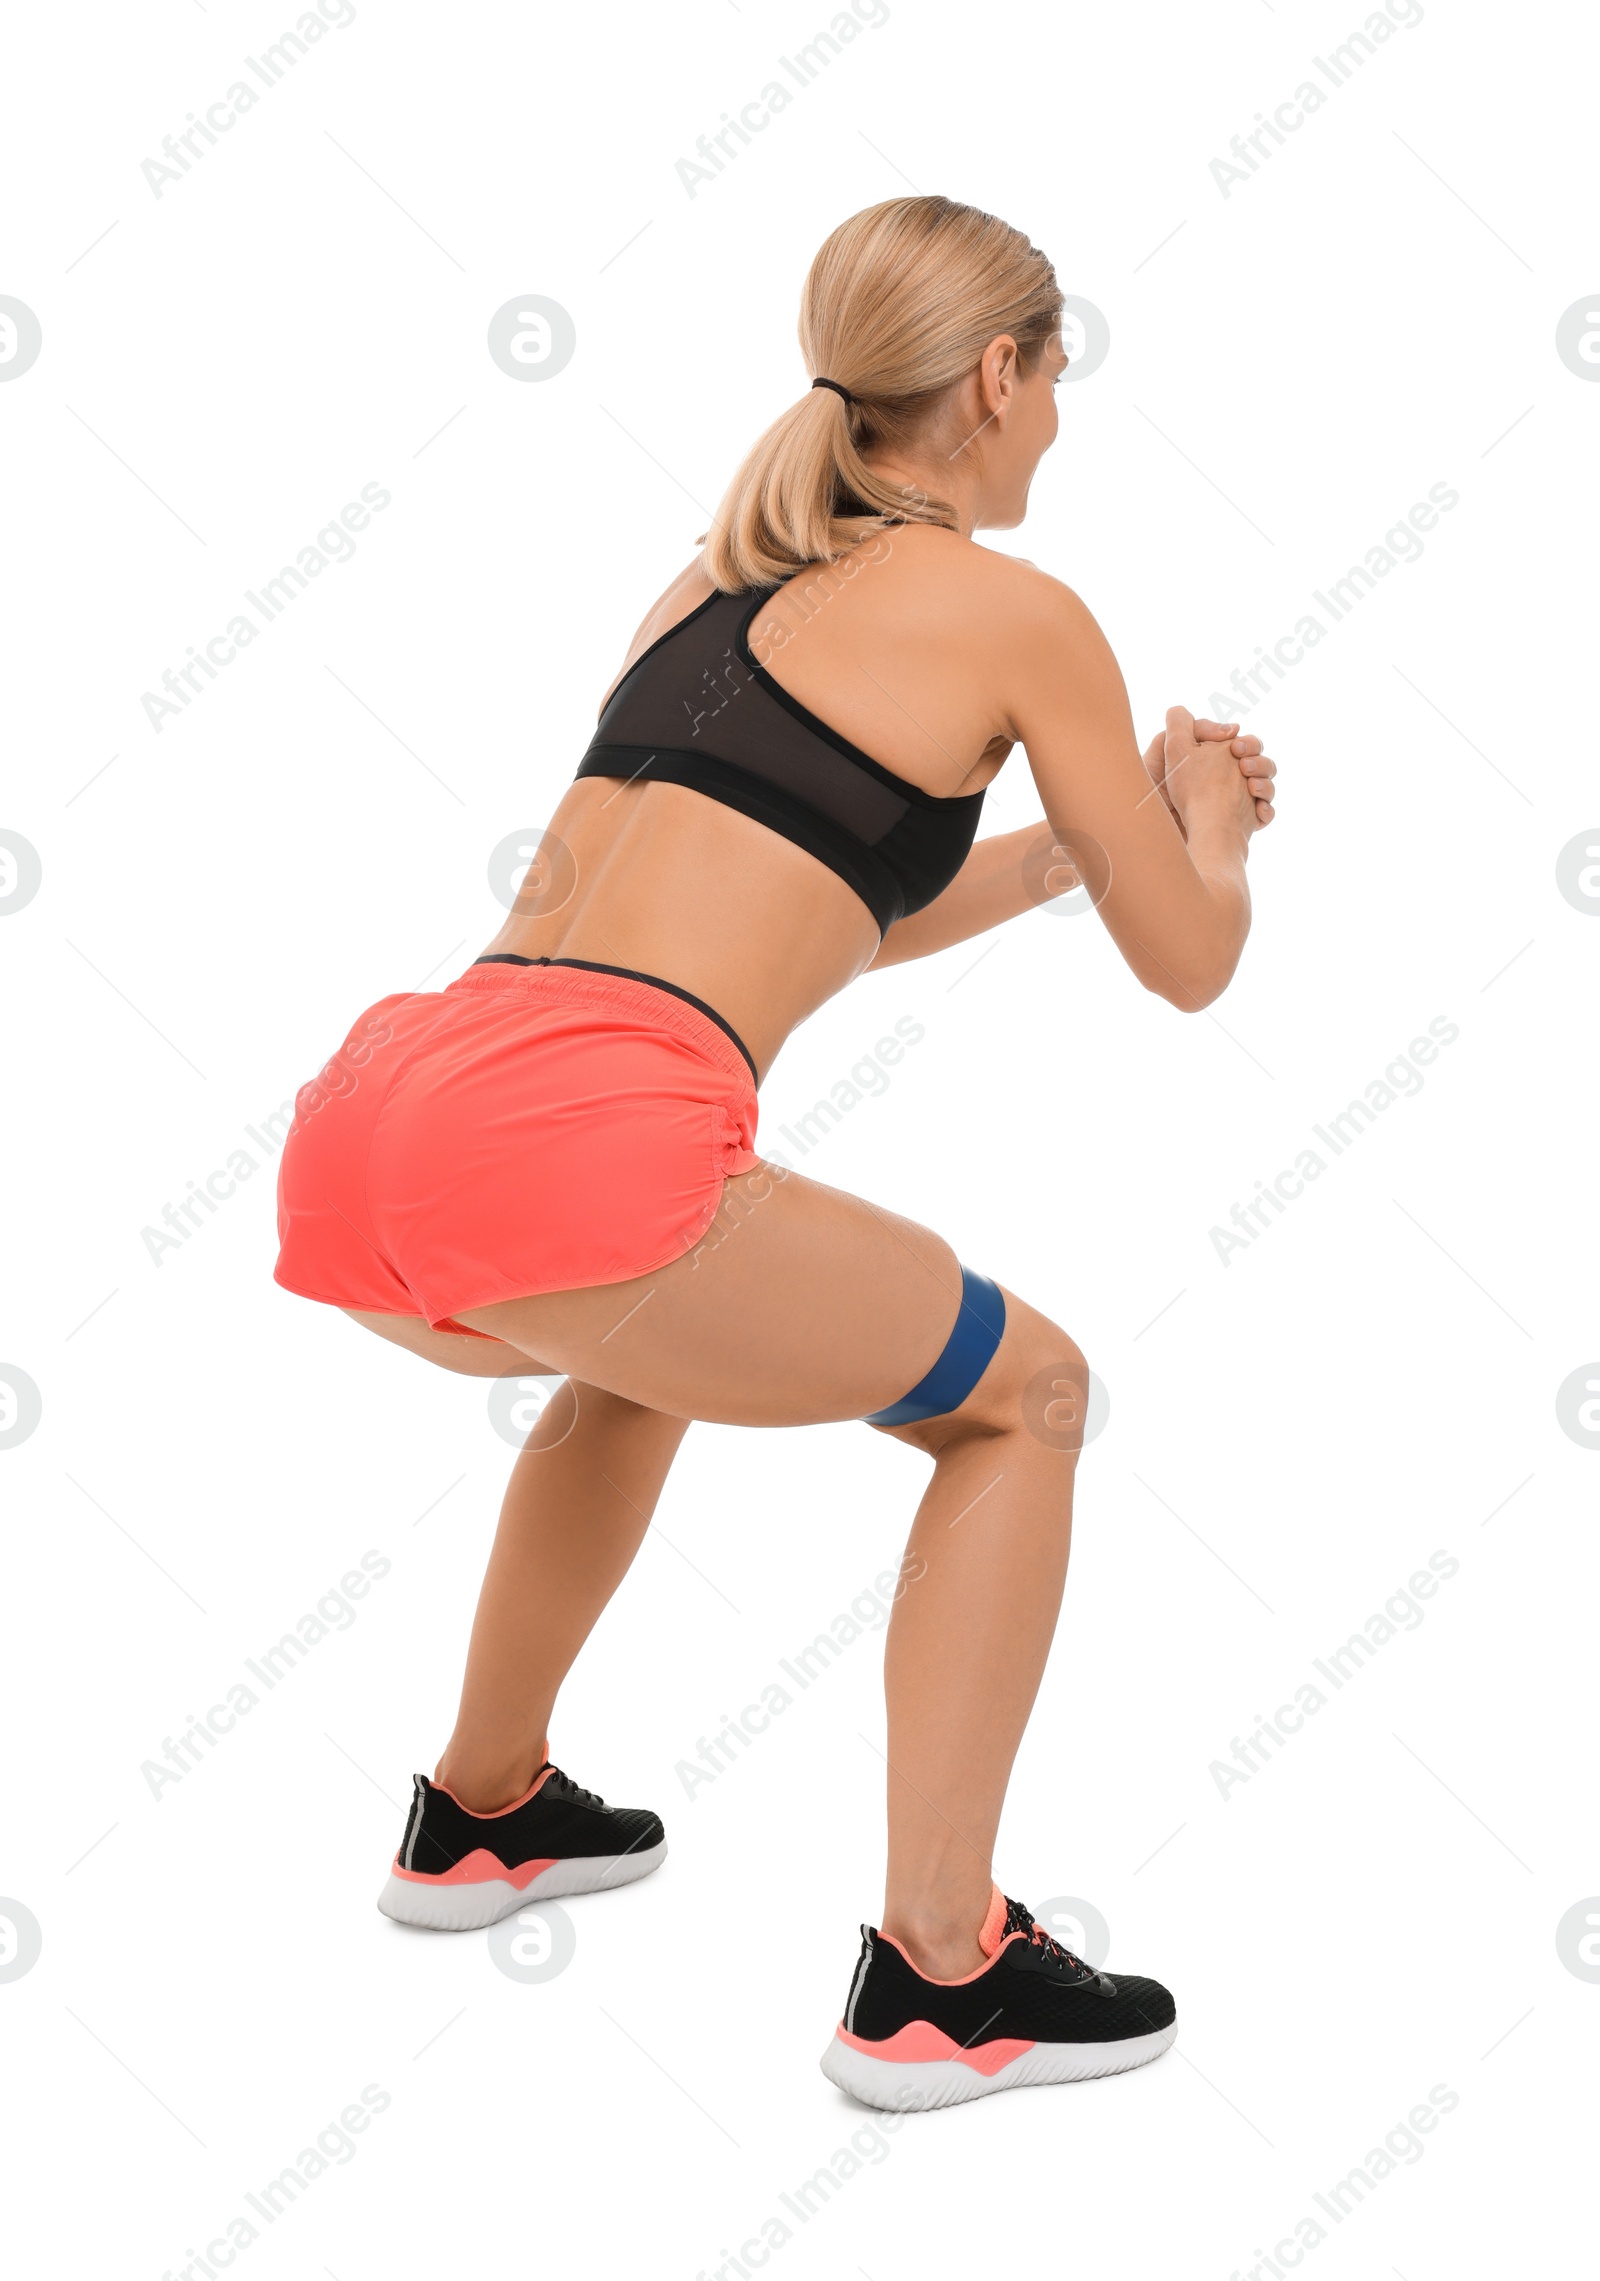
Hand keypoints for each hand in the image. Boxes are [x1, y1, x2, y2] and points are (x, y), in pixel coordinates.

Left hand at [1142, 712, 1276, 833]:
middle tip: (1243, 765)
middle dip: (1257, 759)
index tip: (1233, 744)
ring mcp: (1234, 803)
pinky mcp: (1239, 825)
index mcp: (1209, 761)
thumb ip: (1180, 725)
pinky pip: (1265, 813)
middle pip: (1257, 761)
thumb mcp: (1166, 752)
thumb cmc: (1164, 795)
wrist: (1167, 838)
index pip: (1236, 741)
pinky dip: (1265, 810)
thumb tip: (1216, 723)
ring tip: (1251, 787)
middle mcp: (1223, 780)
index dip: (1239, 740)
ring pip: (1266, 785)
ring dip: (1265, 782)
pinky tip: (1257, 811)